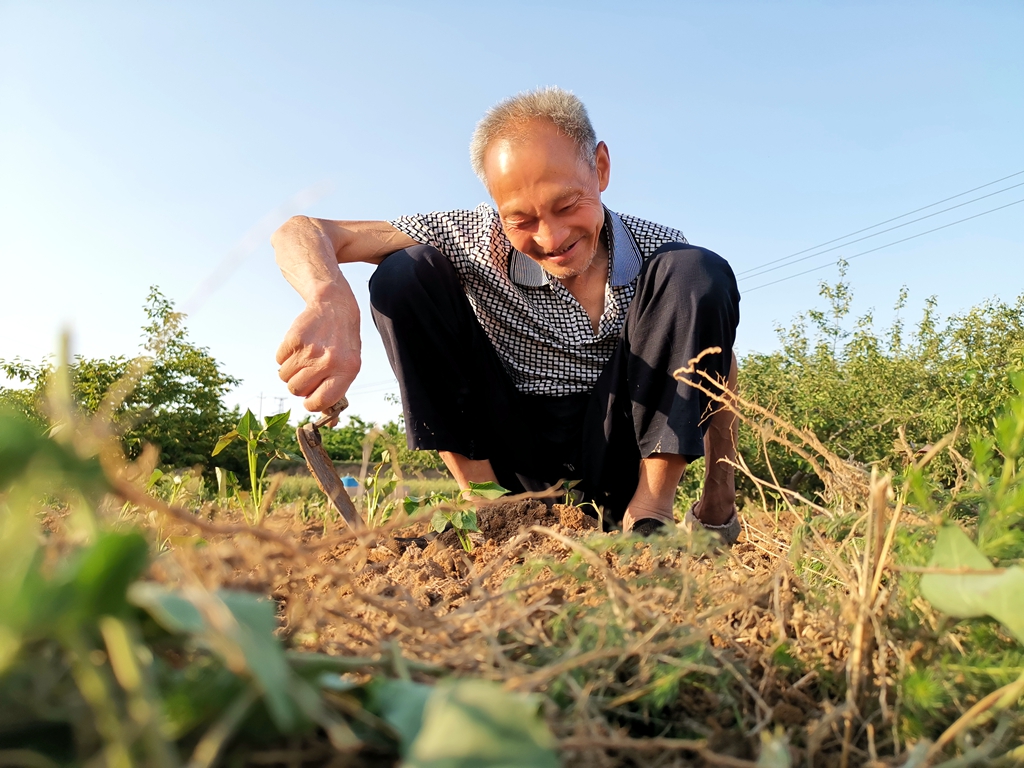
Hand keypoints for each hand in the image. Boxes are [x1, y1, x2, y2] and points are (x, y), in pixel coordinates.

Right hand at [276, 293, 360, 413]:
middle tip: (307, 374)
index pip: (320, 401)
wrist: (335, 307)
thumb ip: (338, 393)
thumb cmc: (343, 344)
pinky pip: (279, 360)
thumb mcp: (349, 367)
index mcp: (346, 371)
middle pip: (297, 390)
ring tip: (303, 360)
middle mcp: (328, 361)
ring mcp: (310, 349)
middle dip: (299, 386)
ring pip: (285, 377)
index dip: (311, 404)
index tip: (310, 399)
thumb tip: (330, 423)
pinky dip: (284, 358)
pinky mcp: (294, 338)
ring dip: (290, 373)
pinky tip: (298, 348)